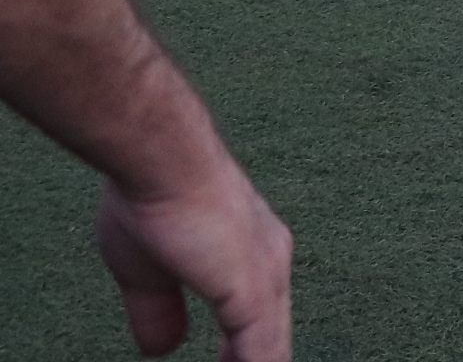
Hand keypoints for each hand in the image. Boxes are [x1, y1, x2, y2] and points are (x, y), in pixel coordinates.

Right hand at [95, 165, 292, 361]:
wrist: (162, 163)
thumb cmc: (152, 202)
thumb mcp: (146, 272)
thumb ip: (159, 312)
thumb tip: (163, 350)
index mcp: (252, 256)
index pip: (257, 322)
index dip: (242, 355)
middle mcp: (272, 265)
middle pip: (271, 338)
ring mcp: (268, 279)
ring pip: (270, 351)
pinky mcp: (255, 293)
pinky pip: (262, 355)